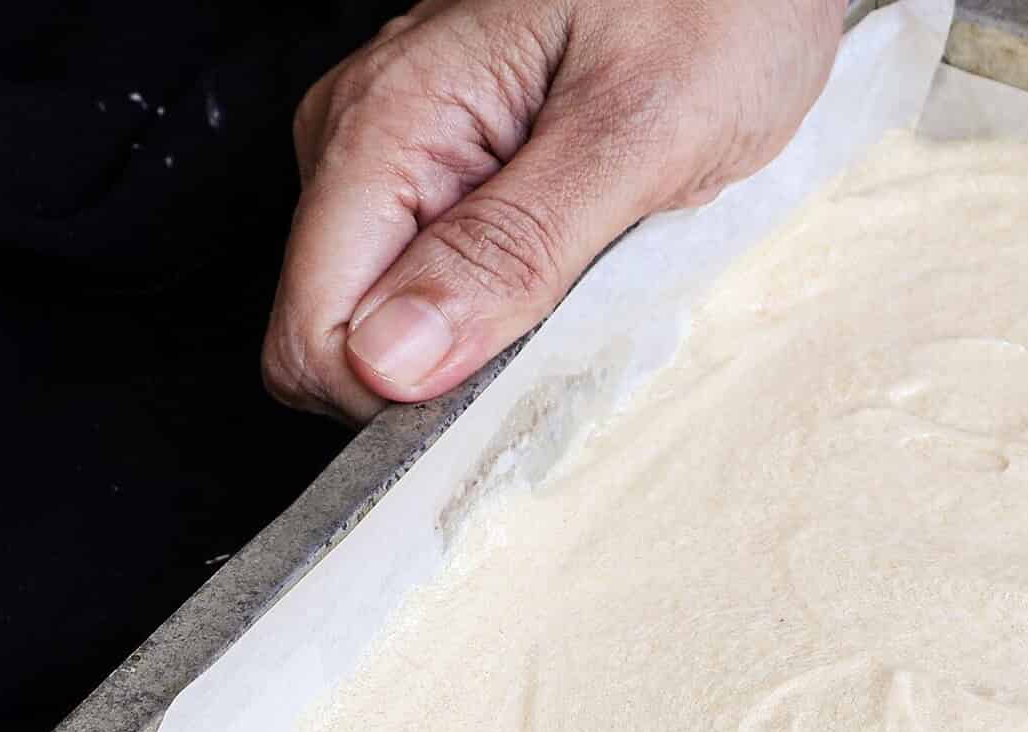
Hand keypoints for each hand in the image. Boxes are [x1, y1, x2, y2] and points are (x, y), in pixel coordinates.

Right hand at [264, 0, 844, 421]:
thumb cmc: (715, 6)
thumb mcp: (636, 135)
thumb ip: (511, 251)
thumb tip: (393, 361)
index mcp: (390, 125)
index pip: (312, 332)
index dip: (401, 396)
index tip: (509, 382)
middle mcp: (372, 139)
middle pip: (344, 337)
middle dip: (454, 368)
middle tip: (579, 311)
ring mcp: (412, 155)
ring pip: (402, 321)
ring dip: (500, 336)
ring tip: (601, 265)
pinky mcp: (461, 173)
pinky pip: (457, 284)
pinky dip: (527, 302)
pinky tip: (595, 255)